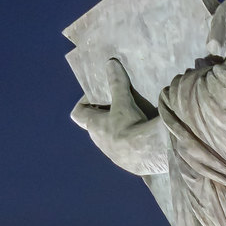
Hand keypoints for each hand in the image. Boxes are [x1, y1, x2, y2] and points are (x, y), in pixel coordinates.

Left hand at [71, 58, 168, 174]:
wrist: (147, 153)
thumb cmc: (129, 125)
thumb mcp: (123, 101)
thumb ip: (117, 83)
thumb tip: (111, 63)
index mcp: (93, 125)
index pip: (77, 113)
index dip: (84, 102)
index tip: (97, 95)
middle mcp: (98, 140)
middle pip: (95, 125)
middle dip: (105, 114)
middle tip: (120, 104)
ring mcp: (112, 153)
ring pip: (110, 138)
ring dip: (118, 129)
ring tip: (135, 119)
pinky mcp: (127, 162)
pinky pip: (125, 150)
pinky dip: (131, 142)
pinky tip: (144, 136)